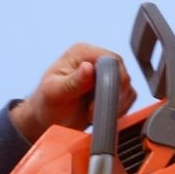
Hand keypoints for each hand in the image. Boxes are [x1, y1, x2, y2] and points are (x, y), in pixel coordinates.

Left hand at [10, 43, 136, 141]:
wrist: (46, 120)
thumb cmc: (45, 104)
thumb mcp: (54, 93)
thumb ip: (72, 81)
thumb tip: (88, 67)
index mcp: (81, 53)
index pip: (111, 60)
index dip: (112, 80)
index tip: (100, 99)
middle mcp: (95, 60)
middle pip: (123, 73)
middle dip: (112, 96)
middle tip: (93, 110)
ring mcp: (105, 74)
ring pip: (127, 87)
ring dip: (114, 105)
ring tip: (92, 114)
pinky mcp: (113, 89)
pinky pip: (128, 97)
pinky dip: (119, 110)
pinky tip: (100, 115)